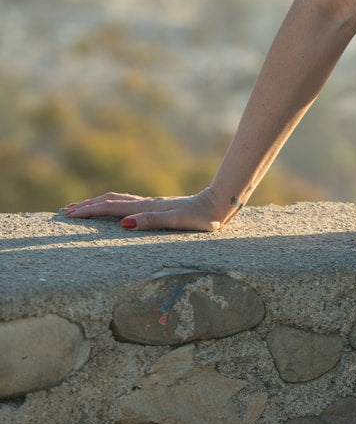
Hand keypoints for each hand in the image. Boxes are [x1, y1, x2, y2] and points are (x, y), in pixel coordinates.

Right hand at [63, 188, 231, 232]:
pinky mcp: (160, 207)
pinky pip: (130, 204)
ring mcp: (153, 204)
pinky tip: (117, 211)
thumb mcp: (176, 221)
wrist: (219, 205)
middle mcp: (147, 203)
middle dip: (88, 206)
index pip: (111, 208)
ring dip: (100, 203)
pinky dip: (115, 205)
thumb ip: (151, 221)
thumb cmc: (200, 218)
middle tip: (68, 210)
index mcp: (146, 207)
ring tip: (85, 207)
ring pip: (119, 200)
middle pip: (111, 201)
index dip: (89, 211)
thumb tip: (124, 223)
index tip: (69, 214)